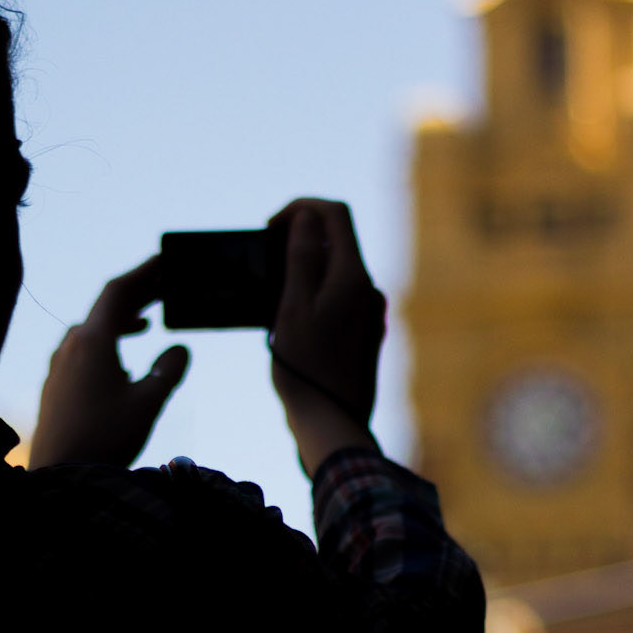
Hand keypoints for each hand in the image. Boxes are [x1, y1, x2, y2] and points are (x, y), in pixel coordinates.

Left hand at [28, 255, 189, 468]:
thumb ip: (168, 371)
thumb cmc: (106, 436)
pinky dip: (106, 344)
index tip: (164, 261)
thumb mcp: (149, 402)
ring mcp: (59, 366)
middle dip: (138, 296)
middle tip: (165, 288)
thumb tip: (179, 350)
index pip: (118, 291)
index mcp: (92, 340)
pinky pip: (81, 351)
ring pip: (92, 330)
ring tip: (146, 325)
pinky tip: (119, 364)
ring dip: (120, 322)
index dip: (144, 273)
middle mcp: (70, 346)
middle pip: (105, 308)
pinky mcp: (54, 387)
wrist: (61, 474)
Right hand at [267, 199, 385, 474]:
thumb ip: (302, 258)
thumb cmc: (306, 368)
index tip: (269, 228)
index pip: (334, 214)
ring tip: (272, 289)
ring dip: (304, 265)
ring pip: (335, 268)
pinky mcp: (363, 331)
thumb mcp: (293, 307)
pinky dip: (313, 290)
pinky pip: (337, 295)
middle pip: (336, 238)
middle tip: (265, 256)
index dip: (300, 209)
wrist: (332, 424)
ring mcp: (368, 311)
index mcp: (353, 276)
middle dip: (300, 235)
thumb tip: (307, 217)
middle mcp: (367, 288)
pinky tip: (290, 316)